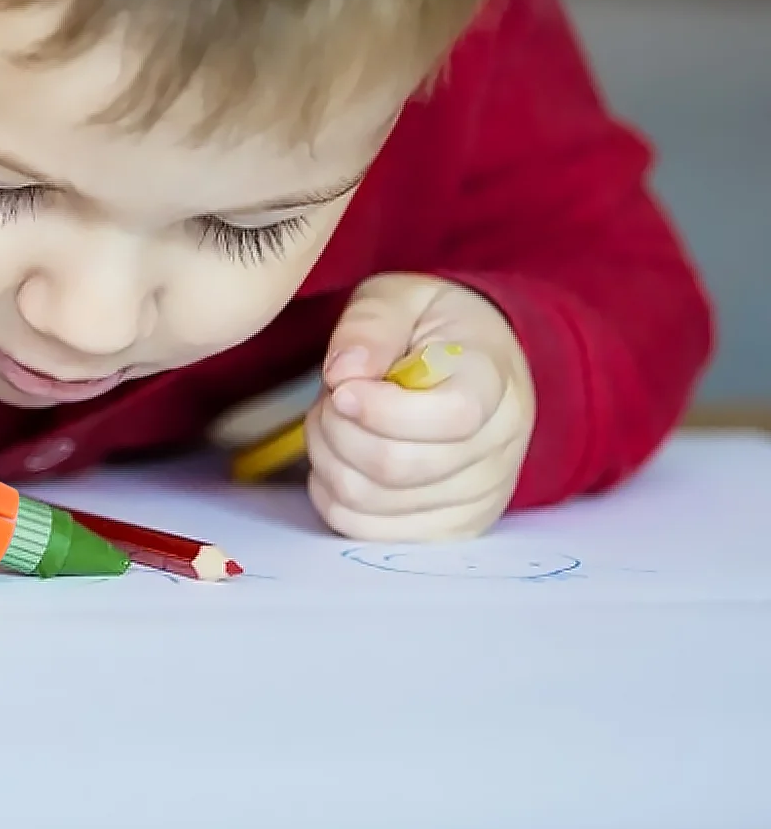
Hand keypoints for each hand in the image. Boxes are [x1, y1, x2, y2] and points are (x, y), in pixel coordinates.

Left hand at [305, 273, 535, 540]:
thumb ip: (371, 325)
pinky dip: (334, 495)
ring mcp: (479, 495)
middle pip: (400, 466)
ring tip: (336, 421)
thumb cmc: (432, 325)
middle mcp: (499, 446)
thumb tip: (343, 374)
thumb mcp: (400, 298)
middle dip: (338, 429)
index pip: (453, 416)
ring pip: (376, 502)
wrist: (476, 360)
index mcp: (494, 381)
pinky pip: (370, 531)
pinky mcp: (450, 527)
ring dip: (330, 459)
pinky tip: (340, 458)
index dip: (382, 409)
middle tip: (331, 397)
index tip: (341, 386)